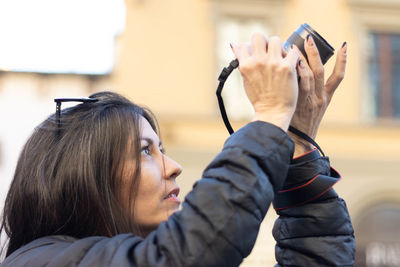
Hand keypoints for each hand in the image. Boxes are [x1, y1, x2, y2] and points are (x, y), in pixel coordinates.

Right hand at [231, 33, 299, 131]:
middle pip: (259, 36)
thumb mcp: (245, 79)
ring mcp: (273, 63)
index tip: (257, 55)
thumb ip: (241, 62)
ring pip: (276, 40)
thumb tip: (234, 45)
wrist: (273, 112)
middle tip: (269, 52)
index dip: (251, 49)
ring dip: (279, 47)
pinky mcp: (287, 67)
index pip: (244, 44)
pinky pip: (292, 51)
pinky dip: (293, 56)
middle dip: (264, 42)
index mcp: (245, 65)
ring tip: (281, 58)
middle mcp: (258, 62)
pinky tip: (292, 64)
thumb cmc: (259, 98)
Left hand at [290, 36, 347, 155]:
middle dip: (317, 53)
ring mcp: (312, 100)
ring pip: (312, 75)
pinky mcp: (301, 103)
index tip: (344, 45)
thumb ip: (306, 91)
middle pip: (323, 71)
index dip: (342, 61)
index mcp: (326, 97)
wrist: (298, 141)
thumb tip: (295, 72)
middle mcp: (321, 97)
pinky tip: (292, 63)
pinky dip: (298, 72)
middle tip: (310, 39)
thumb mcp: (310, 108)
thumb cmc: (300, 123)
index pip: (338, 76)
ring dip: (305, 59)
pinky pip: (301, 84)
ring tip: (297, 47)